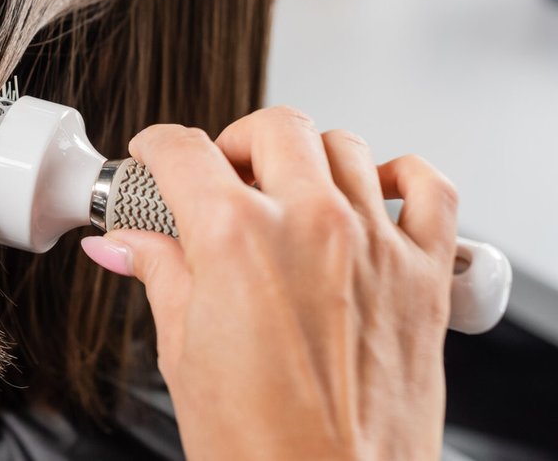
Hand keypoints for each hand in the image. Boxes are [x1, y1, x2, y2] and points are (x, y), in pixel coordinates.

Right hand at [82, 109, 455, 460]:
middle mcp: (311, 226)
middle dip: (235, 143)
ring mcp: (375, 246)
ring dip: (308, 158)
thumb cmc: (259, 450)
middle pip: (272, 128)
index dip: (156, 149)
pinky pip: (429, 188)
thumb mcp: (184, 354)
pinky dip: (402, 177)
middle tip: (218, 178)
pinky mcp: (426, 277)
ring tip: (288, 190)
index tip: (154, 158)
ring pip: (344, 146)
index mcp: (236, 239)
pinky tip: (374, 195)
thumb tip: (127, 247)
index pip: (184, 152)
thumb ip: (161, 276)